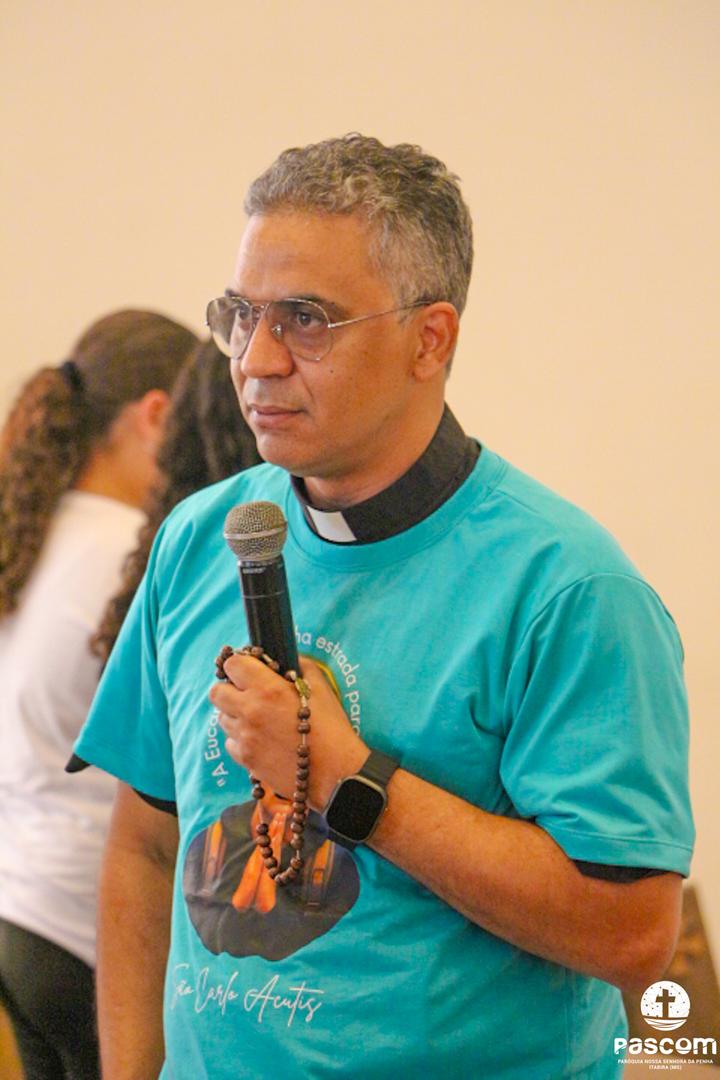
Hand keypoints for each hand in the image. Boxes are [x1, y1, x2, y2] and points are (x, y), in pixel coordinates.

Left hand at [209, 653, 367, 808]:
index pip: (232, 665)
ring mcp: (245, 737)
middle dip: (230, 690)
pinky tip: (260, 740)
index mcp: (268, 688)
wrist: (336, 774)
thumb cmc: (332, 728)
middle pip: (216, 693)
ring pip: (222, 719)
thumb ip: (300, 667)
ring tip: (258, 720)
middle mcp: (250, 711)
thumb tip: (286, 661)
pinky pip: (230, 743)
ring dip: (235, 715)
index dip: (240, 665)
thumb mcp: (321, 687)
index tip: (250, 670)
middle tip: (248, 694)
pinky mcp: (246, 760)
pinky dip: (240, 740)